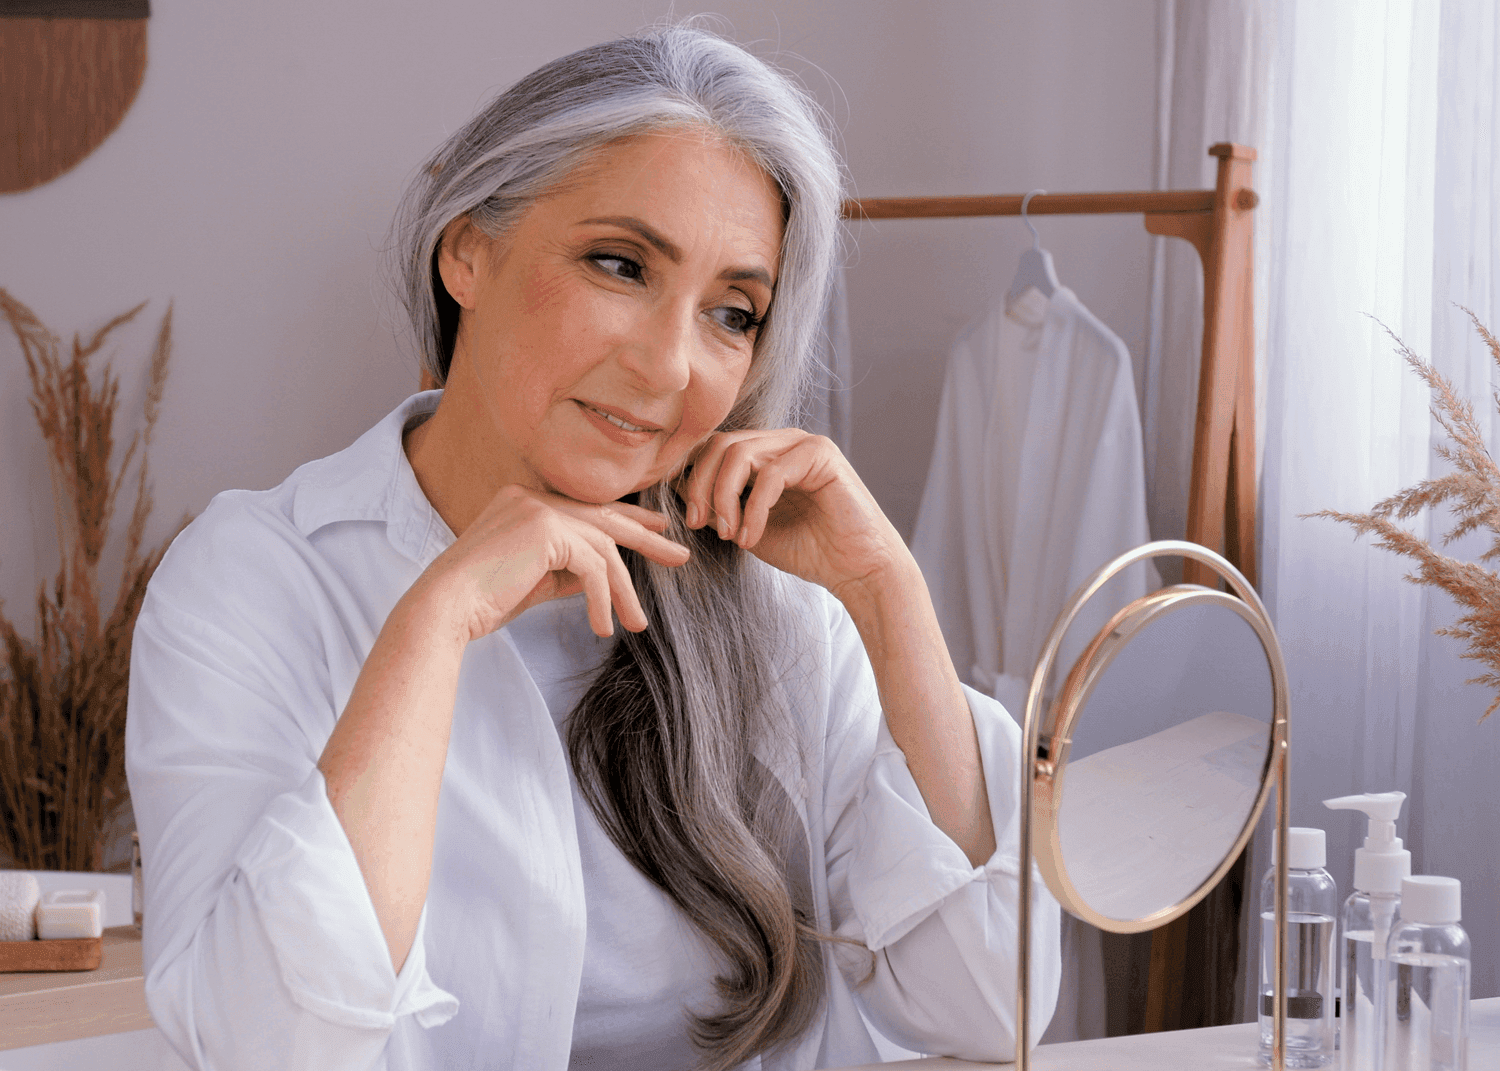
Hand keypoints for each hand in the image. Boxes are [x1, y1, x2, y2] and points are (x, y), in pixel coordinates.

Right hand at [413, 485, 690, 641]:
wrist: (446, 608)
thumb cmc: (483, 600)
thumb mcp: (536, 580)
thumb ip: (568, 569)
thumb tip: (603, 575)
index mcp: (527, 502)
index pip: (588, 510)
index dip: (627, 519)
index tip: (657, 532)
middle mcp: (533, 497)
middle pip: (604, 519)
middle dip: (647, 539)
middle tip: (680, 557)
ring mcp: (539, 508)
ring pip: (602, 549)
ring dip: (623, 591)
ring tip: (637, 623)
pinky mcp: (545, 530)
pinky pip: (592, 567)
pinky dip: (602, 599)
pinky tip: (602, 627)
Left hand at [677, 429, 907, 598]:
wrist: (858, 571)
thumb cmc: (809, 551)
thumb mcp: (748, 527)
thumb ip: (719, 506)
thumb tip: (675, 489)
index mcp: (767, 453)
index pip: (715, 447)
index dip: (691, 477)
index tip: (687, 518)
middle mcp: (784, 441)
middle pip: (721, 444)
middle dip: (700, 485)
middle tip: (697, 524)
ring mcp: (803, 443)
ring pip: (741, 453)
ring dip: (724, 497)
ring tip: (730, 535)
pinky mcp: (822, 454)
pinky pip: (771, 474)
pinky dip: (754, 509)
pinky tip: (751, 538)